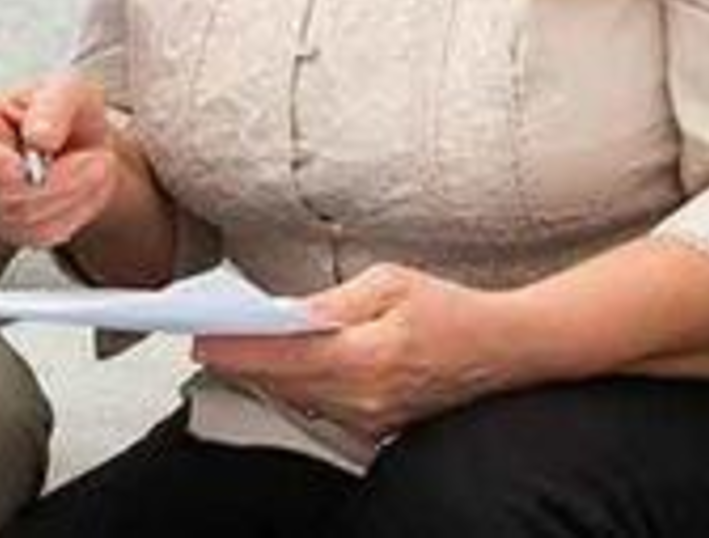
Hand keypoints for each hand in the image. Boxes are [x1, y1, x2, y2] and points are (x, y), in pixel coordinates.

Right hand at [0, 73, 119, 248]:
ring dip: (73, 197)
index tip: (16, 166)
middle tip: (95, 159)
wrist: (84, 141)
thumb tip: (39, 137)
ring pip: (24, 221)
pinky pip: (41, 236)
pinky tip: (85, 190)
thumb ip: (53, 105)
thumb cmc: (67, 110)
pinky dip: (75, 214)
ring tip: (95, 168)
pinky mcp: (13, 229)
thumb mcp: (69, 89)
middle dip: (57, 182)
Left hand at [189, 264, 520, 442]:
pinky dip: (296, 386)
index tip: (202, 338)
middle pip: (284, 384)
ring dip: (265, 375)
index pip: (284, 360)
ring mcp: (373, 418)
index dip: (237, 351)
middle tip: (203, 337)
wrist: (506, 347)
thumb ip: (333, 303)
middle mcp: (367, 398)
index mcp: (369, 358)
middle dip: (241, 362)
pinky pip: (322, 407)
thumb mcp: (390, 283)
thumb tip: (286, 314)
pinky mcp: (378, 425)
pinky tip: (277, 365)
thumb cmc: (451, 310)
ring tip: (229, 347)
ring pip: (299, 398)